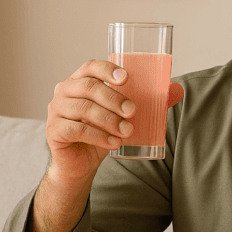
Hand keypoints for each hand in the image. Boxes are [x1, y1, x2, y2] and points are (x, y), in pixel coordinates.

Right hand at [45, 59, 183, 185]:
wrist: (80, 164)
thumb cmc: (101, 133)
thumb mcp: (123, 117)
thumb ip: (148, 102)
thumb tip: (177, 90)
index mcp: (80, 81)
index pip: (91, 66)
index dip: (107, 69)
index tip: (126, 78)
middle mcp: (65, 91)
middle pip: (89, 87)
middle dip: (114, 98)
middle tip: (133, 112)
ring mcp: (56, 110)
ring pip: (84, 108)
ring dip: (109, 119)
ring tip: (127, 131)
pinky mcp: (54, 130)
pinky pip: (76, 129)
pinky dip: (98, 136)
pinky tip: (114, 143)